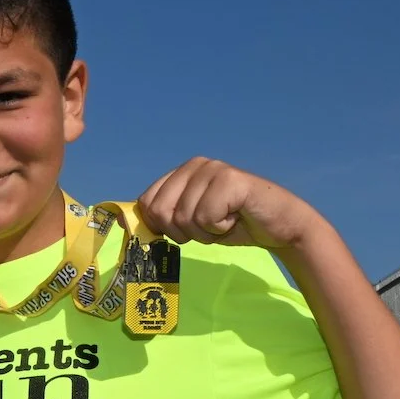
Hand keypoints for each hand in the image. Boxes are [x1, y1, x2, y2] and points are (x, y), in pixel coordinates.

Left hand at [138, 157, 322, 250]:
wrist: (278, 227)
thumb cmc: (232, 224)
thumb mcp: (190, 224)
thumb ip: (161, 219)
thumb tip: (122, 221)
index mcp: (181, 172)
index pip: (147, 203)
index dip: (162, 226)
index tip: (187, 229)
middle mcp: (194, 165)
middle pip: (160, 211)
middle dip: (183, 231)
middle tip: (209, 226)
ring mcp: (212, 169)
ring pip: (184, 218)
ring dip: (205, 233)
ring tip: (225, 221)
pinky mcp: (229, 180)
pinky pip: (205, 218)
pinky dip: (220, 229)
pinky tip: (236, 218)